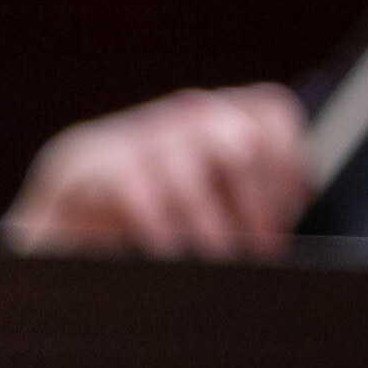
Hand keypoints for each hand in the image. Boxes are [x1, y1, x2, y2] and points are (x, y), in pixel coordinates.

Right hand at [6, 82, 312, 255]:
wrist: (73, 189)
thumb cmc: (162, 190)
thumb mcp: (211, 182)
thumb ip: (246, 187)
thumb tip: (288, 222)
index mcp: (220, 109)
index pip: (270, 109)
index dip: (288, 156)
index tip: (294, 206)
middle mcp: (186, 113)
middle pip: (240, 142)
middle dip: (256, 201)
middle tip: (263, 248)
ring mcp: (141, 133)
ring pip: (191, 174)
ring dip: (211, 223)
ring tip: (221, 259)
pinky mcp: (99, 162)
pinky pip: (139, 194)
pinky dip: (160, 227)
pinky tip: (170, 252)